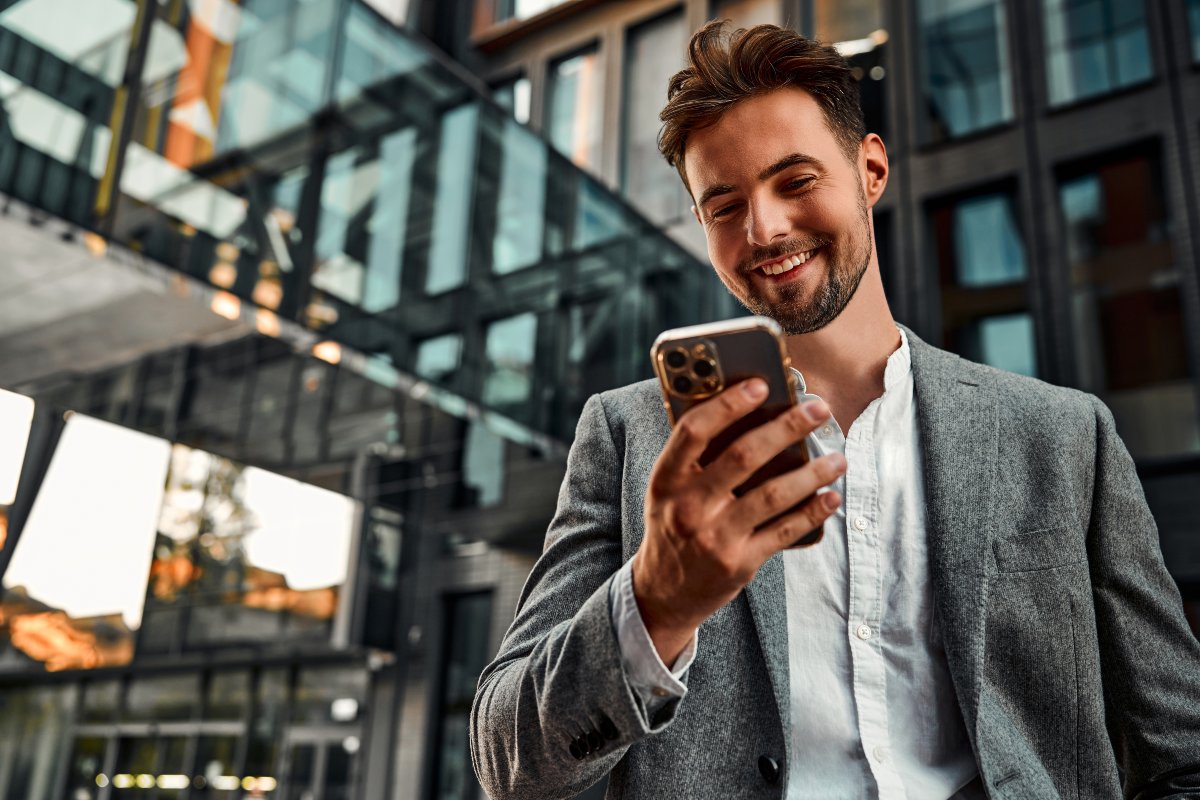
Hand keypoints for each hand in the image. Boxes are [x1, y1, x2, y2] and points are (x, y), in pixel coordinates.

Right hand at [632, 378, 844, 662]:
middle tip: (817, 409)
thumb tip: (751, 414)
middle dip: (786, 427)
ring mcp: (715, 537)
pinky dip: (812, 512)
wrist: (663, 593)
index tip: (761, 385)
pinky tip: (831, 497)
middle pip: (742, 456)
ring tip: (838, 458)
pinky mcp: (739, 563)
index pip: (694, 431)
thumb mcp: (668, 491)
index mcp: (666, 480)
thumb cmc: (673, 526)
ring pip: (773, 494)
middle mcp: (688, 507)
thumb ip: (696, 459)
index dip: (728, 404)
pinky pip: (784, 532)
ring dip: (812, 473)